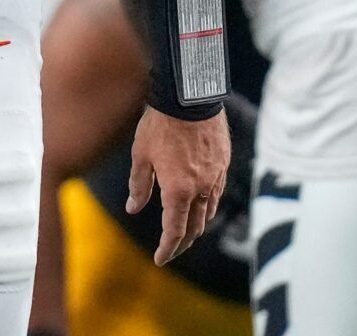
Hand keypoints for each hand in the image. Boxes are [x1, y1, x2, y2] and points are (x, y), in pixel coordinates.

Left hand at [126, 106, 229, 264]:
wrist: (189, 97)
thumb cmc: (160, 124)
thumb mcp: (141, 155)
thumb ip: (138, 185)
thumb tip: (133, 208)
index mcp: (178, 191)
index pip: (174, 232)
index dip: (167, 249)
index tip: (160, 259)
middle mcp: (200, 189)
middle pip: (194, 228)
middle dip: (181, 243)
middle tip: (171, 250)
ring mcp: (215, 177)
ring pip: (208, 212)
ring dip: (196, 226)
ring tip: (185, 231)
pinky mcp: (223, 164)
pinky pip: (216, 193)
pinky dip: (206, 205)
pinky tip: (199, 203)